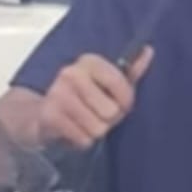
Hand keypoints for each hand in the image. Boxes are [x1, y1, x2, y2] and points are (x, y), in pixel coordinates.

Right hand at [36, 47, 154, 149]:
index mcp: (89, 61)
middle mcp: (71, 73)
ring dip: (95, 131)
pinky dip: (82, 140)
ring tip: (84, 122)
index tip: (120, 103)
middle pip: (111, 111)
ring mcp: (58, 94)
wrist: (43, 115)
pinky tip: (73, 130)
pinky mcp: (50, 116)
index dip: (125, 100)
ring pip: (98, 128)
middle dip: (108, 119)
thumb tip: (149, 50)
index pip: (119, 82)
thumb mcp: (108, 83)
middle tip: (96, 114)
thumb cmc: (83, 99)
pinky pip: (83, 139)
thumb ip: (131, 70)